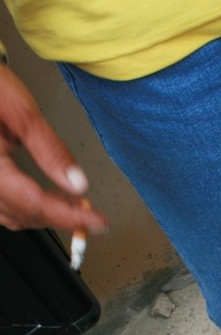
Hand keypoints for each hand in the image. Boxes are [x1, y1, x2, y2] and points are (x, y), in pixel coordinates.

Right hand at [0, 62, 106, 232]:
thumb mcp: (23, 113)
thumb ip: (50, 150)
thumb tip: (77, 183)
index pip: (32, 202)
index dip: (69, 217)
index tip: (97, 221)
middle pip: (22, 213)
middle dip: (59, 216)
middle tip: (92, 213)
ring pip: (11, 214)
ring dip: (44, 214)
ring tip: (75, 206)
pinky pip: (2, 205)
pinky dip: (26, 207)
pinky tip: (48, 199)